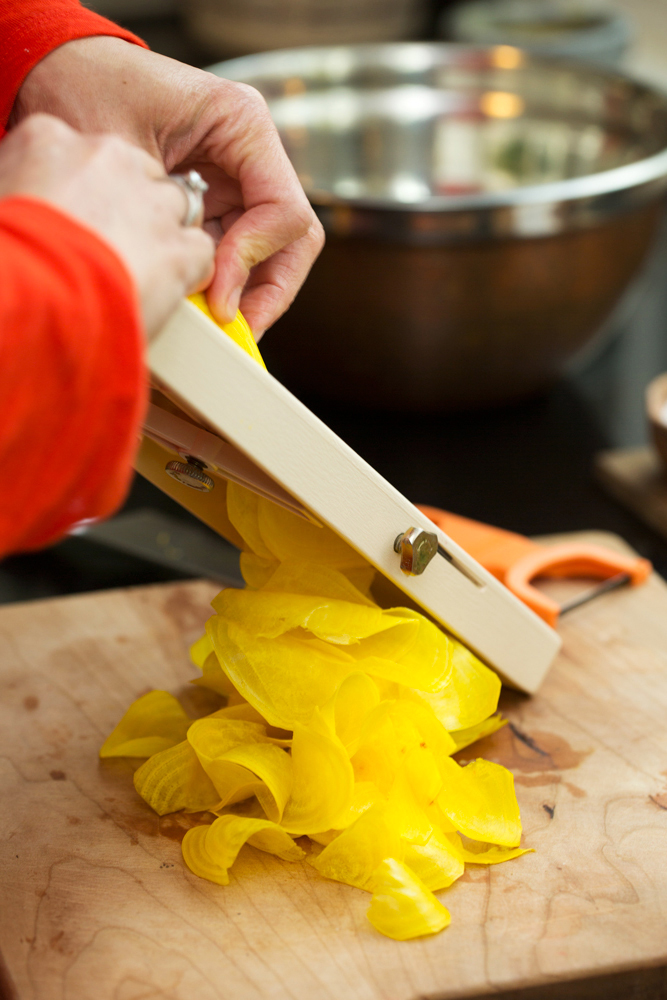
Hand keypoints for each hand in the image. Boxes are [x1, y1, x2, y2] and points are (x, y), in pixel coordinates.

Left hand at [11, 36, 324, 337]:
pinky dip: (222, 281)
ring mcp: (238, 177)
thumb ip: (177, 221)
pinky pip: (237, 250)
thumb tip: (216, 297)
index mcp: (243, 123)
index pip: (284, 212)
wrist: (57, 73)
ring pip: (272, 251)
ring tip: (213, 324)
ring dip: (247, 291)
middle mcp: (252, 151)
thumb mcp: (126, 154)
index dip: (254, 261)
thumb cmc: (87, 92)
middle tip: (236, 331)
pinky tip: (196, 303)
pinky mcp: (219, 199)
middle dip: (268, 290)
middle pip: (292, 238)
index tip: (217, 299)